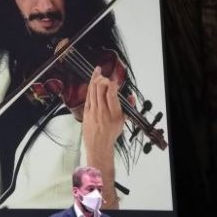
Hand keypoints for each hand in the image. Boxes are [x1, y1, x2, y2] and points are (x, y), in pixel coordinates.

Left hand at [82, 67, 130, 208]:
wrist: (98, 145)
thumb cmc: (110, 134)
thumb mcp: (123, 121)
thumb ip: (128, 107)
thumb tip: (131, 96)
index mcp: (113, 113)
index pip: (112, 94)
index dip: (113, 84)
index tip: (115, 80)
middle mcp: (101, 110)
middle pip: (99, 88)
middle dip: (103, 79)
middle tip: (107, 77)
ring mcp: (92, 110)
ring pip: (92, 90)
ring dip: (95, 79)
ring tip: (98, 71)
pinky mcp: (86, 111)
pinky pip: (87, 95)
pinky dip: (90, 86)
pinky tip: (92, 80)